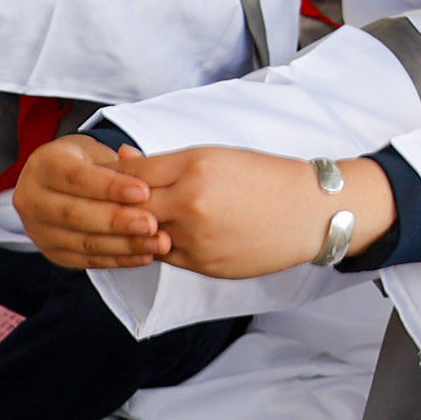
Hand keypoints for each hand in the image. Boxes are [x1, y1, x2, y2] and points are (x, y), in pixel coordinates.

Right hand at [14, 135, 169, 267]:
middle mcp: (31, 200)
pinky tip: (145, 256)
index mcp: (43, 165)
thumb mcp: (100, 152)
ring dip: (123, 245)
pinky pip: (87, 261)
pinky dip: (118, 260)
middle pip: (74, 215)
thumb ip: (121, 164)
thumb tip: (146, 171)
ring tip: (157, 242)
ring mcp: (38, 230)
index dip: (110, 187)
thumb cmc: (88, 163)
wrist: (64, 182)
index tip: (143, 192)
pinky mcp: (53, 253)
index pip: (76, 178)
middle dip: (116, 221)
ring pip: (81, 242)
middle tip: (151, 224)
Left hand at [115, 145, 394, 279]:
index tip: (109, 178)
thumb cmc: (268, 178)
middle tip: (112, 203)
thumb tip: (123, 158)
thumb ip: (167, 162)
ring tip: (146, 219)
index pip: (131, 173)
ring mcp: (195, 236)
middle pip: (128, 207)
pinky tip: (173, 234)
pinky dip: (160, 245)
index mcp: (196, 165)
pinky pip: (164, 255)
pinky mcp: (202, 264)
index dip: (113, 177)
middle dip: (118, 206)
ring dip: (138, 228)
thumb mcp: (219, 156)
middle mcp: (191, 202)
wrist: (311, 213)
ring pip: (142, 235)